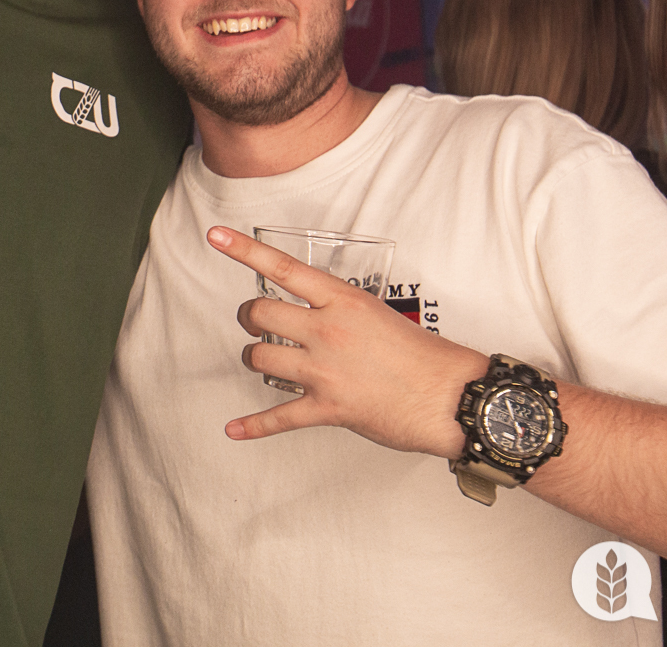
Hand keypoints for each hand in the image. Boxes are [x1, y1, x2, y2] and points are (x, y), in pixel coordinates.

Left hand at [208, 226, 484, 455]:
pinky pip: (277, 417)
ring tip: (267, 360)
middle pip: (258, 315)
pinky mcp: (327, 407)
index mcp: (342, 301)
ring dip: (255, 358)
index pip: (282, 268)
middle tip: (256, 324)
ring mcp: (324, 370)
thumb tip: (313, 314)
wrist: (450, 397)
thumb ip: (340, 311)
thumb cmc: (425, 357)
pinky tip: (235, 429)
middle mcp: (327, 330)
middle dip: (250, 319)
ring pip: (258, 358)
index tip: (216, 236)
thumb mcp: (378, 314)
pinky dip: (253, 426)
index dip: (244, 250)